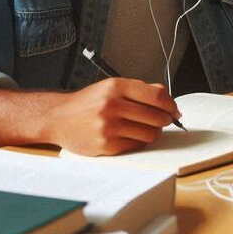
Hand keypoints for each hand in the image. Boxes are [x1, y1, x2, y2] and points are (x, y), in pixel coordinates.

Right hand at [45, 78, 180, 155]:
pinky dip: (138, 142)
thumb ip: (140, 90)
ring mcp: (109, 127)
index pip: (157, 97)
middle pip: (157, 117)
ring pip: (150, 134)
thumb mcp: (111, 87)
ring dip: (153, 133)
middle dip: (165, 120)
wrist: (58, 118)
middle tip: (162, 120)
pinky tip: (130, 136)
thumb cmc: (87, 103)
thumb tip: (168, 99)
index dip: (171, 105)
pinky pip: (137, 146)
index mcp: (116, 87)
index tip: (174, 110)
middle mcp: (112, 105)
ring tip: (144, 128)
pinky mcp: (106, 145)